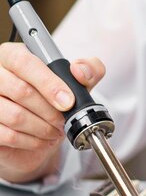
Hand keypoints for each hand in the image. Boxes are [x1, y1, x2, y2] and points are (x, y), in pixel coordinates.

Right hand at [0, 42, 104, 183]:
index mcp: (13, 54)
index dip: (49, 83)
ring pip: (15, 115)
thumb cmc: (54, 98)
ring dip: (42, 127)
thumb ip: (88, 69)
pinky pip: (7, 135)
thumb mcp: (77, 81)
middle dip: (50, 110)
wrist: (36, 130)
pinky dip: (31, 141)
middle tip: (64, 119)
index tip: (68, 101)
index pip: (25, 62)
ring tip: (55, 129)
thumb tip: (80, 71)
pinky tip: (42, 139)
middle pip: (21, 91)